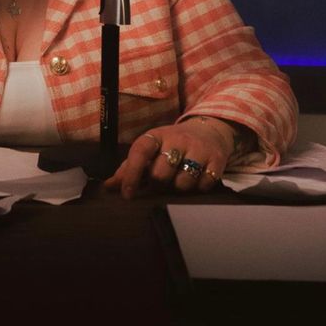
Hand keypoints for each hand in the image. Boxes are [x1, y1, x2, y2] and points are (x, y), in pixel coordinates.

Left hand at [104, 117, 235, 198]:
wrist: (209, 130)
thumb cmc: (172, 144)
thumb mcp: (151, 149)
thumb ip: (129, 167)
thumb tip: (108, 187)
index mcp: (156, 135)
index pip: (140, 151)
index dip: (132, 174)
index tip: (127, 195)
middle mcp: (177, 139)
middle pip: (160, 174)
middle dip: (158, 185)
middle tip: (160, 183)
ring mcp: (198, 148)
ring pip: (183, 182)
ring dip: (179, 188)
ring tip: (179, 180)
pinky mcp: (217, 159)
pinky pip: (204, 185)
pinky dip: (199, 188)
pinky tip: (197, 180)